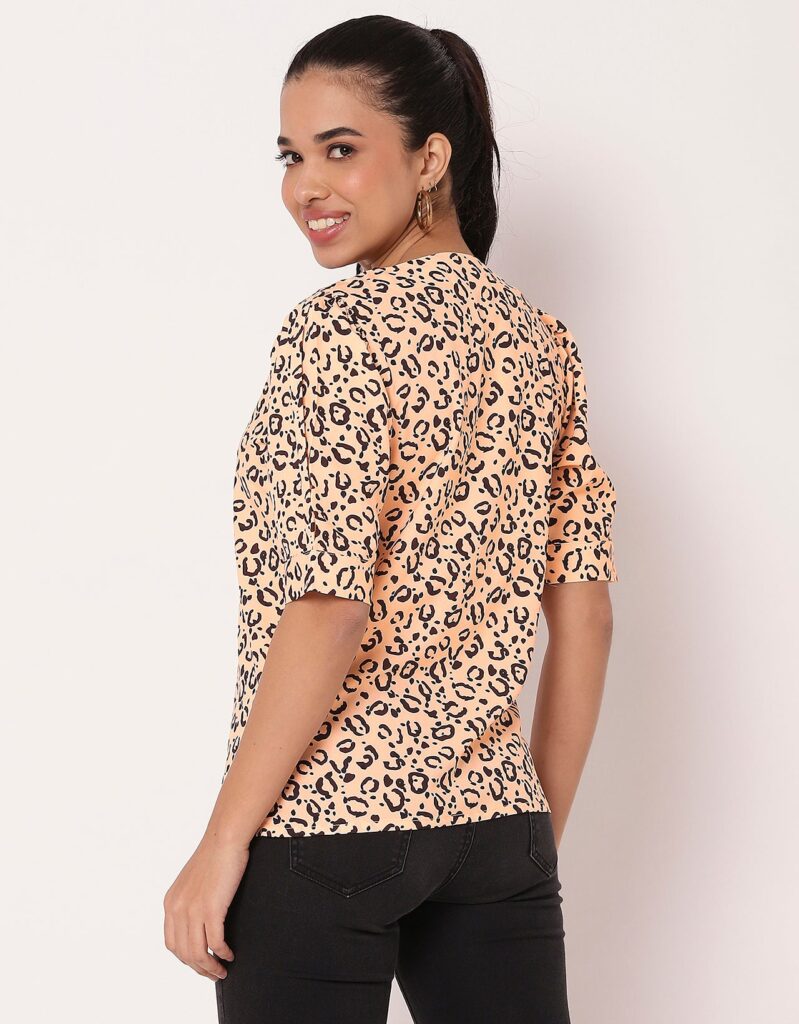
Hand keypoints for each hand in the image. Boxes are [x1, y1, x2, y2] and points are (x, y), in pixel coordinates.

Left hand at [163, 833, 249, 980]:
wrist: (224, 839)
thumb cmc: (214, 856)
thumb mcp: (192, 882)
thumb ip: (189, 902)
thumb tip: (198, 923)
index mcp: (170, 903)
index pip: (172, 943)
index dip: (186, 959)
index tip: (199, 964)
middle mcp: (177, 908)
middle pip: (184, 953)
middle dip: (199, 968)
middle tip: (214, 973)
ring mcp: (193, 910)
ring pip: (198, 953)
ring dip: (210, 967)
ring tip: (222, 970)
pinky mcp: (211, 908)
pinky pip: (215, 942)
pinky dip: (222, 953)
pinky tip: (229, 954)